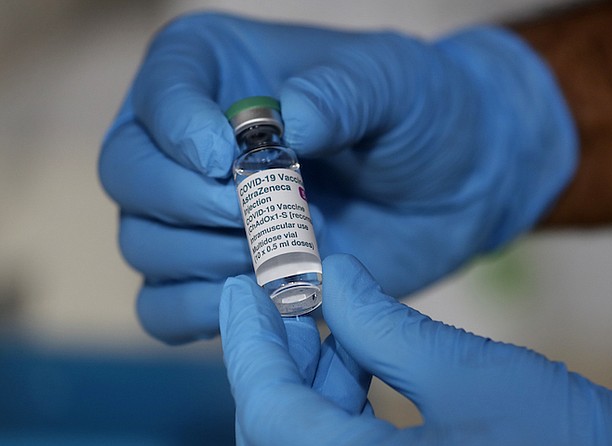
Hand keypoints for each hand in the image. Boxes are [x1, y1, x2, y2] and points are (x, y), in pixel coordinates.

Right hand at [99, 13, 576, 342]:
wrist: (452, 186)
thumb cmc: (419, 114)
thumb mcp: (393, 83)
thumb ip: (339, 93)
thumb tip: (281, 125)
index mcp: (217, 70)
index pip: (158, 91)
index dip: (177, 129)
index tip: (226, 161)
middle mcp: (188, 141)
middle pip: (127, 174)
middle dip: (192, 203)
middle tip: (263, 215)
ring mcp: (197, 213)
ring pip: (142, 245)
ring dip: (211, 258)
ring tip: (294, 247)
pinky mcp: (217, 275)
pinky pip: (162, 309)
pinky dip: (201, 313)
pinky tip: (268, 292)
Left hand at [221, 254, 611, 444]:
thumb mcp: (468, 374)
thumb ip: (384, 325)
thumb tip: (334, 276)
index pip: (267, 414)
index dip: (246, 346)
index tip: (239, 286)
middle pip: (279, 427)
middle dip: (278, 356)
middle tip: (282, 291)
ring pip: (307, 436)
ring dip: (310, 375)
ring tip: (321, 314)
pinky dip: (340, 401)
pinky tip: (357, 354)